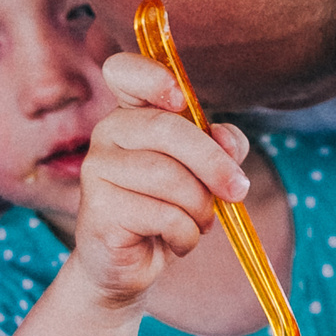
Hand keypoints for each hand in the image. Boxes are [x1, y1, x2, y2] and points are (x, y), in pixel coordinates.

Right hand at [72, 50, 253, 308]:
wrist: (132, 263)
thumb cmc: (168, 207)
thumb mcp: (204, 171)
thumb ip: (222, 146)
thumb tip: (225, 138)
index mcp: (132, 112)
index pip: (123, 71)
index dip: (152, 76)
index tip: (180, 99)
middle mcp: (106, 133)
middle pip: (167, 129)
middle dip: (214, 163)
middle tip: (238, 190)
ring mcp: (96, 171)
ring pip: (169, 178)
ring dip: (200, 208)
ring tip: (199, 222)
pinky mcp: (98, 212)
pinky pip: (163, 215)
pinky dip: (186, 234)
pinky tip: (178, 240)